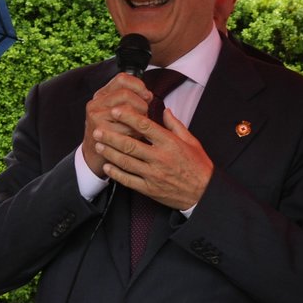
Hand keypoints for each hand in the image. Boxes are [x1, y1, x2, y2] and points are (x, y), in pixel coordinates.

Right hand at [82, 73, 157, 177]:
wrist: (95, 155)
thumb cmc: (113, 132)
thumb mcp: (118, 112)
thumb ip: (131, 99)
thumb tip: (148, 95)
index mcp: (102, 95)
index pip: (122, 78)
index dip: (139, 85)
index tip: (147, 96)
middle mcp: (96, 103)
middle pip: (126, 94)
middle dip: (141, 105)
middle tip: (144, 115)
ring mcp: (96, 116)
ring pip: (127, 111)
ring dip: (138, 120)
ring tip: (138, 127)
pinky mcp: (100, 131)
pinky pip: (126, 128)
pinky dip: (134, 134)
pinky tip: (132, 137)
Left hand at [92, 104, 212, 209]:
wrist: (204, 193)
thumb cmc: (198, 166)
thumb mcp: (191, 141)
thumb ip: (176, 125)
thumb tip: (165, 110)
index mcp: (170, 143)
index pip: (145, 126)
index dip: (128, 117)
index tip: (115, 110)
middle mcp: (160, 158)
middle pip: (130, 144)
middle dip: (111, 136)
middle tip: (98, 129)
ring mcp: (154, 175)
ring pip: (126, 162)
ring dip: (110, 153)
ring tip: (98, 145)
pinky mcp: (150, 189)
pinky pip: (129, 180)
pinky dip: (116, 173)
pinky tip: (107, 166)